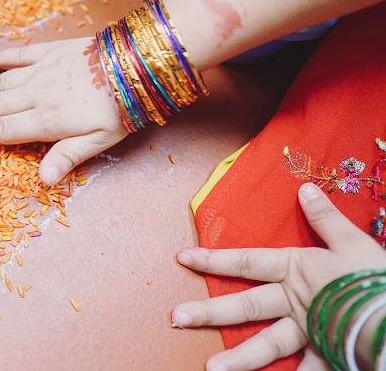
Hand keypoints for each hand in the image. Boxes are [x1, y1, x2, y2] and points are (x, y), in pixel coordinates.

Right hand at [0, 37, 125, 184]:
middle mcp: (36, 95)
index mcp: (47, 120)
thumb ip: (67, 157)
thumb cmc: (121, 109)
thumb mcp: (100, 141)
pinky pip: (18, 54)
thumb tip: (42, 181)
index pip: (0, 129)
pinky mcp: (50, 51)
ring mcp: (41, 70)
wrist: (139, 63)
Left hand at [172, 183, 385, 370]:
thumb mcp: (352, 241)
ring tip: (211, 369)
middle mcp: (294, 301)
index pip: (246, 261)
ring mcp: (309, 330)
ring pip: (268, 345)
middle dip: (209, 312)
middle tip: (175, 318)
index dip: (213, 259)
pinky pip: (306, 370)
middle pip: (246, 306)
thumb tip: (304, 189)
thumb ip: (325, 217)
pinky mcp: (328, 353)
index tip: (182, 258)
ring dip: (239, 358)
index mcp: (296, 270)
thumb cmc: (375, 276)